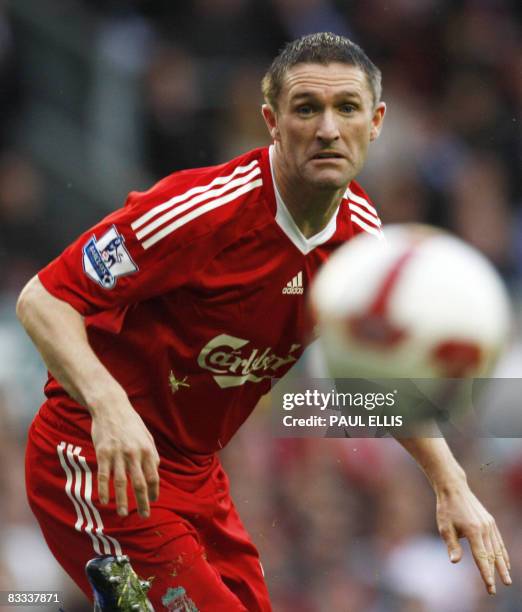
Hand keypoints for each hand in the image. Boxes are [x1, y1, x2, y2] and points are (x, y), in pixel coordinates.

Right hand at [91, 403, 159, 518]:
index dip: (154, 492)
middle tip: (144, 515)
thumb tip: (155, 472)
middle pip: (139, 483)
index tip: (154, 502)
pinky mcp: (103, 453)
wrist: (111, 407)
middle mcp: (134, 454)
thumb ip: (151, 454)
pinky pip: (104, 476)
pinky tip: (104, 502)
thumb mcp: (146, 436)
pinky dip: (104, 490)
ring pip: (121, 483)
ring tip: (124, 514)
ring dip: (123, 501)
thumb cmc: (130, 423)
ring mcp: (118, 454)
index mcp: (147, 450)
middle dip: (143, 502)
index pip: (153, 476)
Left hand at [436, 482, 510, 594]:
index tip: (490, 587)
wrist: (454, 489)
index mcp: (473, 531)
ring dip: (502, 566)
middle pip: (492, 556)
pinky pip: (499, 540)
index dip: (486, 573)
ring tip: (506, 580)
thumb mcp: (445, 528)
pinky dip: (502, 552)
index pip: (481, 557)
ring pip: (498, 549)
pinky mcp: (490, 522)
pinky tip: (504, 562)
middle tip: (496, 590)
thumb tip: (455, 562)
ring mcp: (489, 525)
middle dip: (495, 574)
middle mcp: (484, 529)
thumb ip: (452, 545)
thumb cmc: (446, 509)